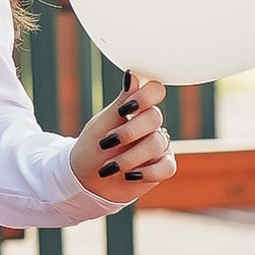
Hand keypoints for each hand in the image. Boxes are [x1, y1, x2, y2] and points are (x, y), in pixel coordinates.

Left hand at [76, 72, 174, 195]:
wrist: (86, 180)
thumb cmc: (91, 148)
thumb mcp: (101, 125)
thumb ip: (120, 103)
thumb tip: (132, 74)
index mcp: (136, 108)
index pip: (154, 90)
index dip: (144, 97)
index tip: (124, 111)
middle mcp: (151, 125)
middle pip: (155, 118)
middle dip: (129, 133)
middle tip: (106, 143)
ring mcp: (159, 145)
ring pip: (158, 144)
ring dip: (130, 157)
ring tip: (109, 167)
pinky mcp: (162, 167)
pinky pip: (168, 167)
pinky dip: (147, 173)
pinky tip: (129, 176)